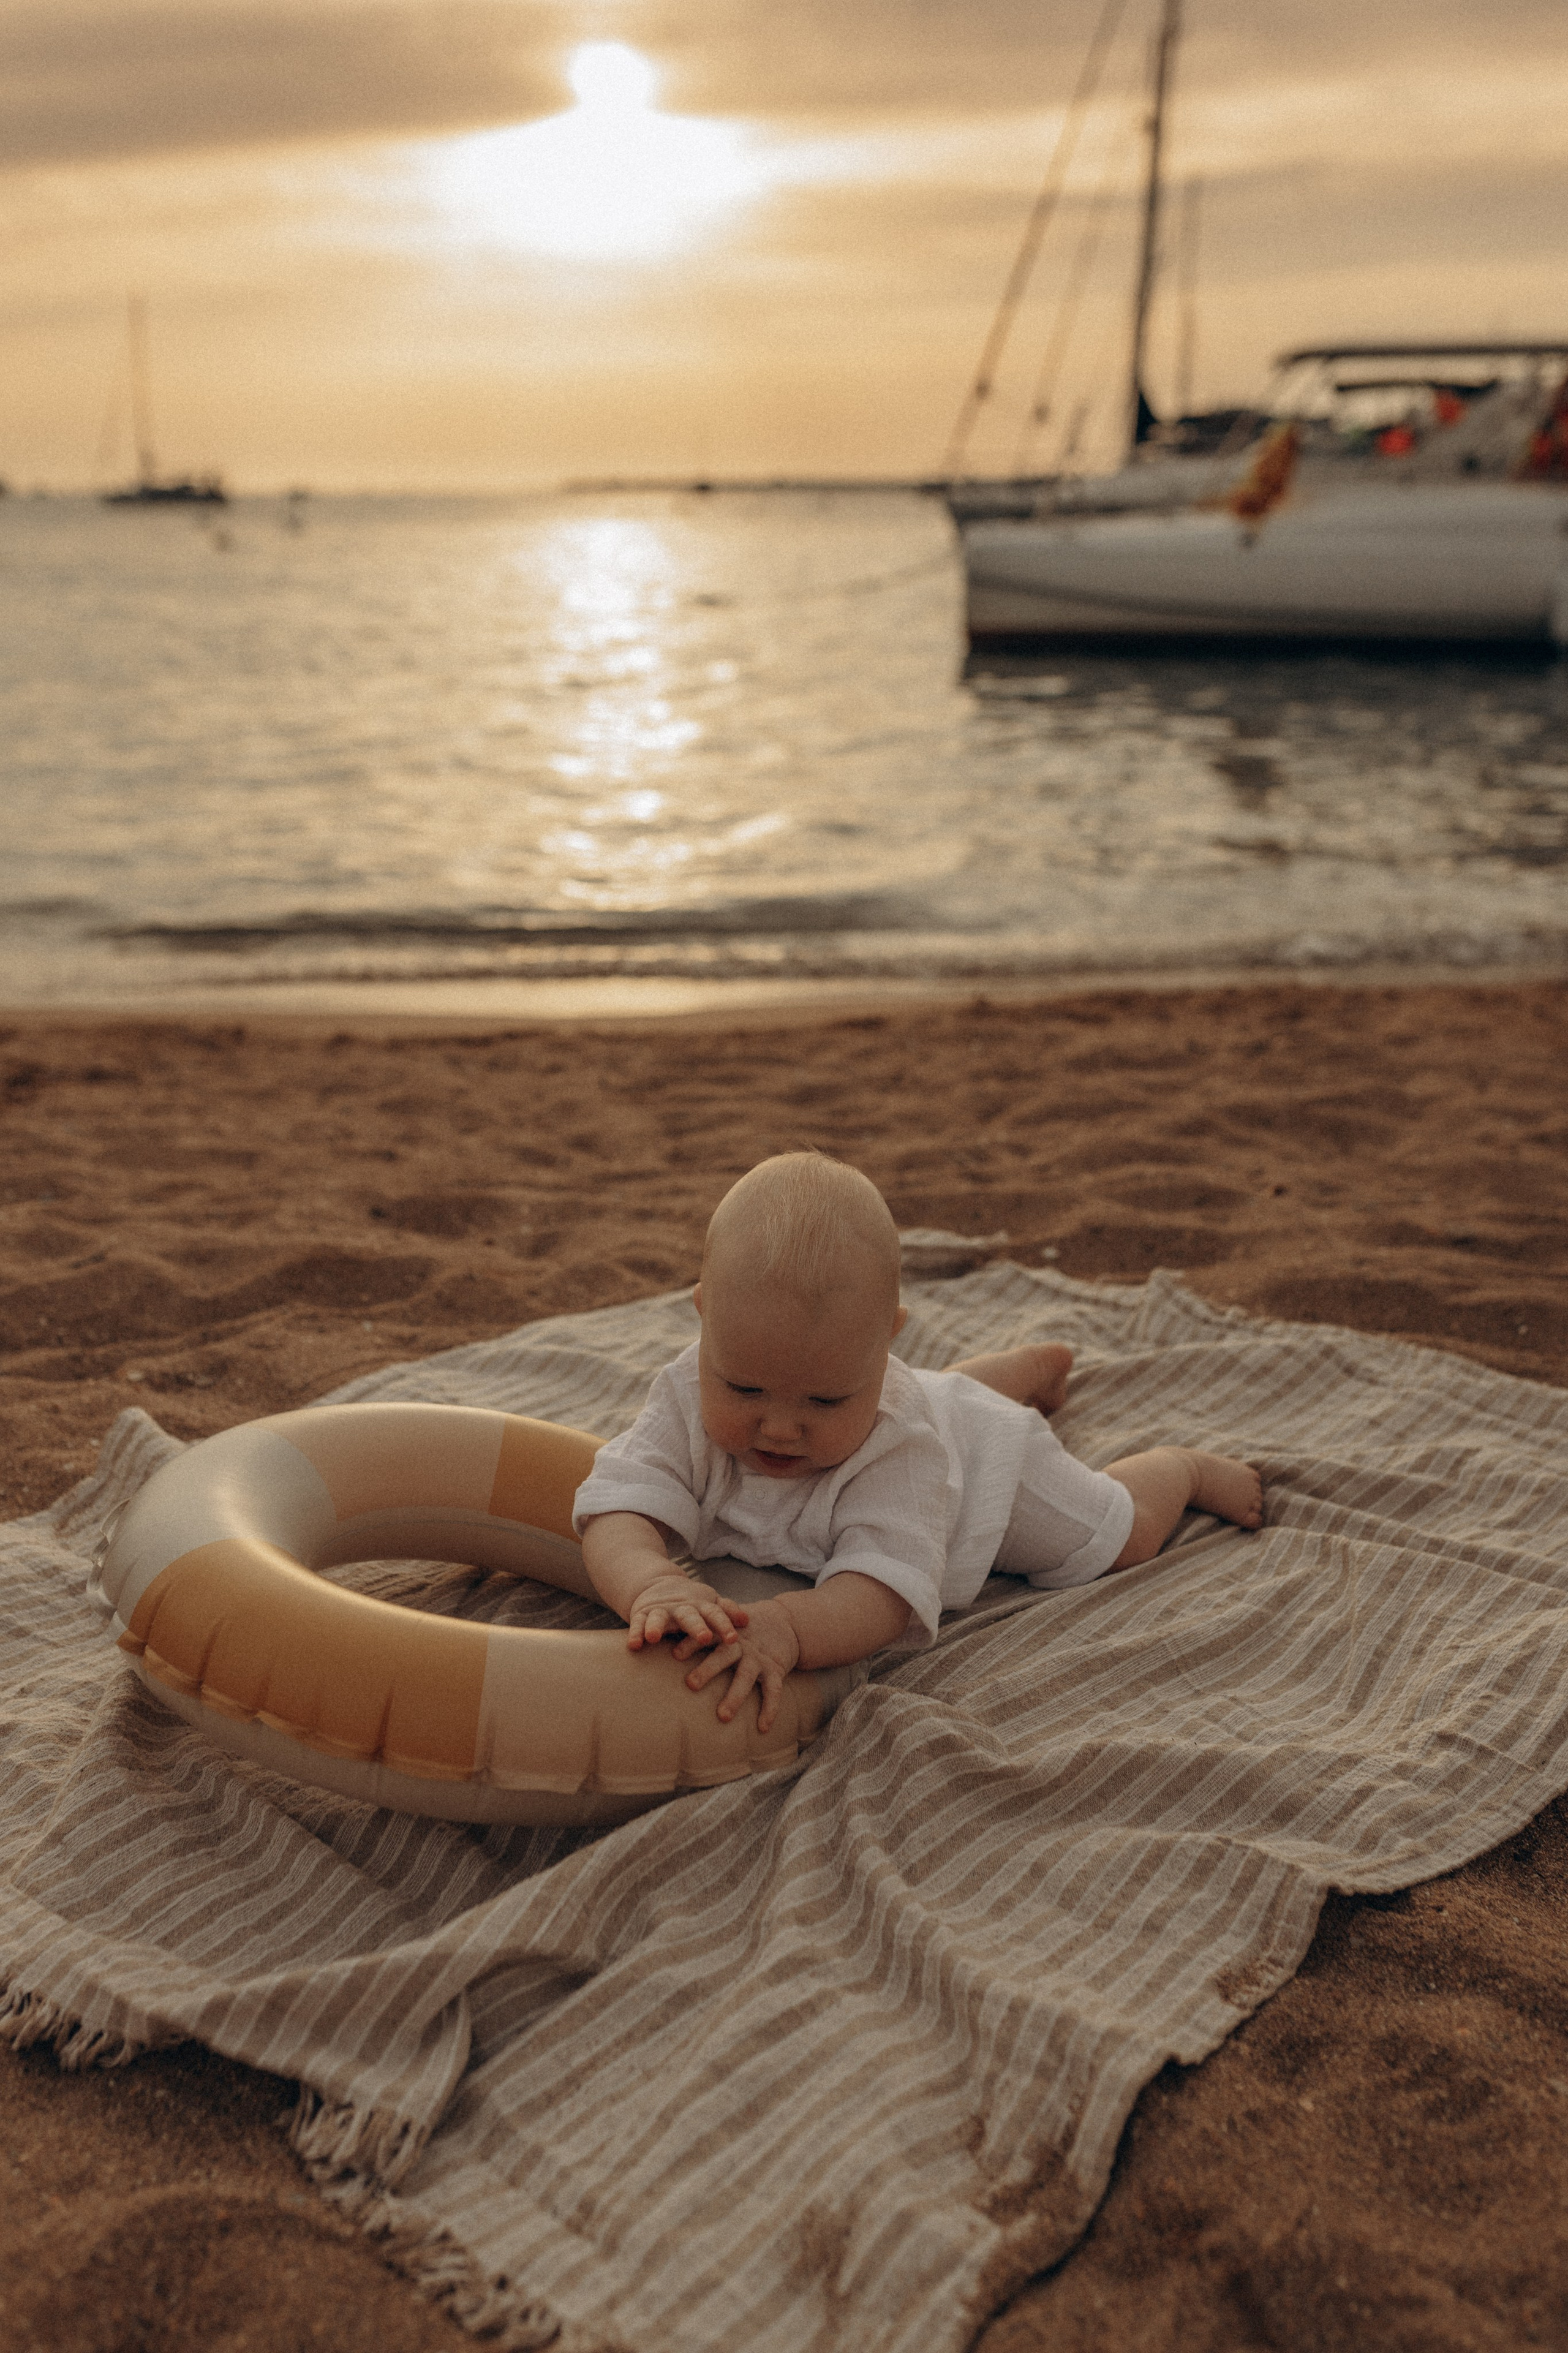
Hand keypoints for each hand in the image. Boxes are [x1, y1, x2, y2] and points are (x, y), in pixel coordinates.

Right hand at [626, 1573, 747, 1658]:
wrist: (658, 1586)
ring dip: (656, 1627)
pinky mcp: (641, 1614)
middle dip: (696, 1627)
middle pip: (690, 1616)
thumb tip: (747, 1621)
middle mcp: (681, 1608)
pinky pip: (637, 1624)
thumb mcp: (711, 1604)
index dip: (724, 1625)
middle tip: (704, 1637)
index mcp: (701, 1606)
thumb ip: (727, 1611)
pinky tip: (633, 1645)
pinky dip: (635, 1633)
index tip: (733, 1639)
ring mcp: (661, 1610)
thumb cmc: (693, 1604)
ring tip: (654, 1637)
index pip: (715, 1614)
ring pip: (658, 1617)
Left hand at [682, 1597, 801, 1734]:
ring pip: (746, 1676)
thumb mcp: (723, 1624)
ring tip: (722, 1717)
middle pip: (724, 1654)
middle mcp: (741, 1643)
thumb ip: (698, 1632)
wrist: (785, 1623)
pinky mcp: (776, 1669)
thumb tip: (654, 1641)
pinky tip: (762, 1728)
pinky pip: (774, 1690)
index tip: (675, 1655)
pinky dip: (770, 1709)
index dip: (691, 1643)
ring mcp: (759, 1657)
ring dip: (735, 1696)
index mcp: (724, 1632)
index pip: (706, 1635)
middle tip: (690, 1684)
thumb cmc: (741, 1629)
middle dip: (708, 1668)